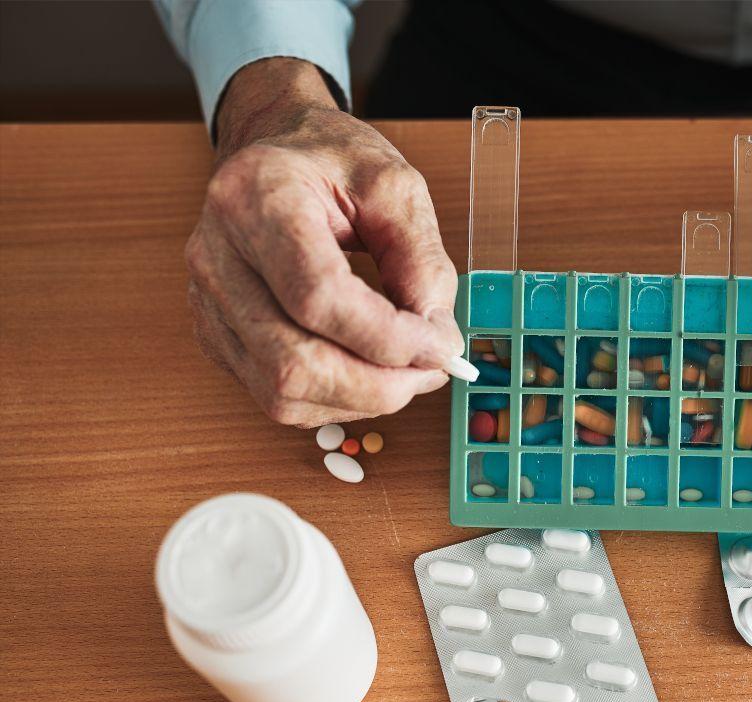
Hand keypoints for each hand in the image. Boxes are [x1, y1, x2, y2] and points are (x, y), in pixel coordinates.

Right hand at [185, 58, 463, 426]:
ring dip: (359, 400)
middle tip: (433, 369)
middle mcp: (217, 254)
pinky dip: (334, 401)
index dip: (387, 337)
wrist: (275, 148)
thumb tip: (436, 340)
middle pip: (292, 361)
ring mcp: (208, 300)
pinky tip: (369, 375)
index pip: (317, 296)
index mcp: (257, 198)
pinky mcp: (216, 333)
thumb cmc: (332, 161)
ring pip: (281, 391)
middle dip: (378, 385)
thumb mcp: (396, 187)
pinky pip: (274, 396)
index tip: (441, 346)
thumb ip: (423, 261)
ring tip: (407, 372)